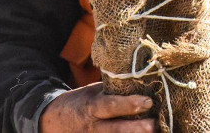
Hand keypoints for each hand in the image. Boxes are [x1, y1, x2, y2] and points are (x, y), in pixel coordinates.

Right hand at [40, 83, 155, 131]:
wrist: (53, 121)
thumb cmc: (80, 102)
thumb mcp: (93, 92)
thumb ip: (113, 90)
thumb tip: (141, 83)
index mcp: (92, 107)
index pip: (111, 106)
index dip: (129, 105)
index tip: (148, 102)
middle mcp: (94, 127)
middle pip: (117, 130)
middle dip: (137, 129)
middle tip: (154, 125)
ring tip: (156, 131)